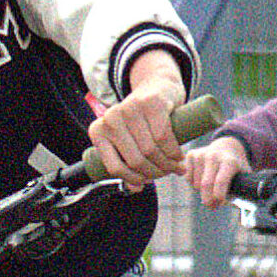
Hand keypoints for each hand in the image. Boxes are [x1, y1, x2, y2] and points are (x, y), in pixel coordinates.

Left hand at [89, 53, 185, 189]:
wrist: (156, 87)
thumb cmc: (141, 121)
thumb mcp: (127, 141)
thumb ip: (127, 164)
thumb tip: (134, 189)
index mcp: (98, 131)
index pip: (114, 167)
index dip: (133, 179)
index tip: (145, 183)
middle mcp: (110, 119)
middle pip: (136, 160)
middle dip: (155, 173)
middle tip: (167, 173)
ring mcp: (129, 109)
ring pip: (151, 150)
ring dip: (168, 164)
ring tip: (176, 167)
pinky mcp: (150, 103)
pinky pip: (164, 137)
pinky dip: (174, 152)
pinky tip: (179, 156)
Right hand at [184, 135, 249, 208]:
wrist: (226, 147)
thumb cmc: (236, 166)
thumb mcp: (244, 175)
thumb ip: (242, 190)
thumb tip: (235, 206)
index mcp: (229, 161)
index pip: (221, 182)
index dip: (218, 197)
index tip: (219, 204)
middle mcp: (214, 156)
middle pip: (205, 185)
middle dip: (208, 200)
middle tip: (212, 206)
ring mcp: (201, 154)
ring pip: (196, 184)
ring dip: (201, 192)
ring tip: (210, 189)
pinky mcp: (191, 154)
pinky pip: (188, 178)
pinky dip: (194, 183)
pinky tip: (202, 179)